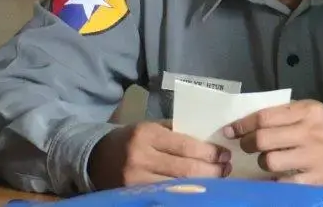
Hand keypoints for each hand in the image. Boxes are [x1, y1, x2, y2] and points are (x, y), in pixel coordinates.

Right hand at [89, 121, 230, 188]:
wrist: (96, 158)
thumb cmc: (130, 139)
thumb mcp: (149, 127)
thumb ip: (174, 131)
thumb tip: (207, 138)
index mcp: (147, 133)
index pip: (186, 145)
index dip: (209, 152)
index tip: (224, 154)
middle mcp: (141, 156)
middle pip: (185, 168)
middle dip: (211, 170)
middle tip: (226, 168)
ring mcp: (136, 179)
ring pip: (178, 185)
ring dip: (203, 183)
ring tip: (218, 179)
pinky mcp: (133, 194)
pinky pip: (165, 194)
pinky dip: (185, 193)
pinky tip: (198, 190)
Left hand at [224, 100, 322, 185]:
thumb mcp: (310, 110)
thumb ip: (284, 113)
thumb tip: (248, 122)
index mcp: (307, 111)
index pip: (265, 117)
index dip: (243, 124)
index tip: (231, 130)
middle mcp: (310, 133)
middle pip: (264, 139)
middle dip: (248, 144)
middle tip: (246, 146)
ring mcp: (314, 158)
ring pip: (271, 162)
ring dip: (263, 162)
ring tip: (267, 160)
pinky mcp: (317, 180)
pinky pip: (285, 183)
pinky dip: (275, 181)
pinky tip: (275, 177)